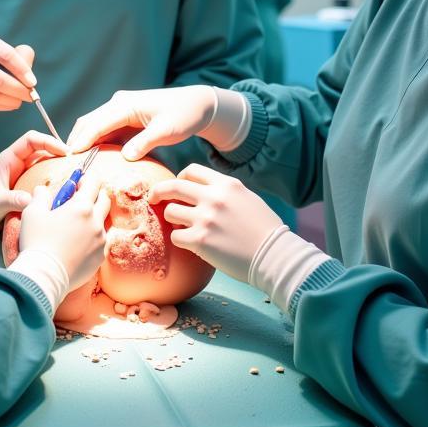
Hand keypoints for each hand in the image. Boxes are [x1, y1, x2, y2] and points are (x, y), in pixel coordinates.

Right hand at [0, 31, 36, 110]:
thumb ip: (17, 55)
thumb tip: (30, 78)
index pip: (6, 56)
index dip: (23, 70)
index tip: (33, 82)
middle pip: (0, 80)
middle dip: (21, 90)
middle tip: (31, 95)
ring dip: (14, 100)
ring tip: (21, 98)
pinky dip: (3, 106)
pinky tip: (8, 102)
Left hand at [0, 130, 66, 235]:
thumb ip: (13, 200)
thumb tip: (33, 200)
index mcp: (9, 159)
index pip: (32, 140)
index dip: (49, 141)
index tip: (65, 152)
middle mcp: (18, 163)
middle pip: (43, 149)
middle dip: (59, 153)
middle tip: (76, 164)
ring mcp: (23, 174)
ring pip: (45, 163)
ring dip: (59, 167)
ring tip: (74, 175)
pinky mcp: (26, 186)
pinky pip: (44, 178)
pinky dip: (55, 180)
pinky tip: (64, 189)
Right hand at [17, 176, 110, 292]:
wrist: (43, 277)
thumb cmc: (36, 243)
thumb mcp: (32, 213)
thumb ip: (40, 196)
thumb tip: (42, 190)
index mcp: (82, 207)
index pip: (94, 182)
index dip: (86, 179)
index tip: (77, 182)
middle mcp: (96, 222)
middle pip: (104, 200)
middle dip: (94, 195)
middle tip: (78, 200)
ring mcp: (100, 241)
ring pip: (104, 222)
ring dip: (93, 218)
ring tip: (76, 225)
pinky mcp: (100, 257)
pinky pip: (101, 241)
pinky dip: (92, 237)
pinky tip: (77, 243)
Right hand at [67, 86, 218, 160]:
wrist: (195, 104)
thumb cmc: (183, 115)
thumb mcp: (166, 131)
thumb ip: (145, 143)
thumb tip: (126, 156)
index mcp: (125, 105)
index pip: (97, 124)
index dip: (83, 140)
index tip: (70, 157)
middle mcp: (118, 104)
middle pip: (89, 122)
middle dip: (76, 140)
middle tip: (66, 164)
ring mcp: (120, 109)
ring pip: (94, 125)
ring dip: (84, 141)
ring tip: (74, 163)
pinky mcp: (124, 116)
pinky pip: (104, 129)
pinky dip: (95, 141)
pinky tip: (92, 156)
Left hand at [150, 164, 285, 281]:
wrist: (274, 256)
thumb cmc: (265, 230)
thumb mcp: (247, 198)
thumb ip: (224, 191)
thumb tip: (202, 190)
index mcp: (226, 184)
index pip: (192, 170)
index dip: (181, 177)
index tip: (177, 185)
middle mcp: (213, 197)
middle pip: (173, 186)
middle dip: (159, 191)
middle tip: (153, 198)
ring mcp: (205, 218)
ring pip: (170, 211)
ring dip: (172, 219)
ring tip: (182, 226)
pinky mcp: (200, 240)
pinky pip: (175, 236)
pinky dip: (180, 239)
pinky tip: (190, 243)